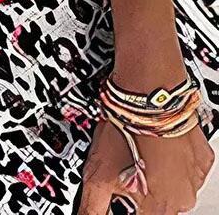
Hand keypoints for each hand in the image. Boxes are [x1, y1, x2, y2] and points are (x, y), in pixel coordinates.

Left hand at [78, 119, 214, 213]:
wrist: (147, 92)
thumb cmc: (126, 128)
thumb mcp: (98, 174)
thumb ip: (94, 206)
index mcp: (160, 206)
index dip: (129, 207)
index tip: (121, 193)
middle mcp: (183, 197)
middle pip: (158, 204)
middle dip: (142, 189)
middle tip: (126, 167)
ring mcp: (195, 176)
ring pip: (174, 187)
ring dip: (157, 175)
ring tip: (139, 152)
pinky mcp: (201, 157)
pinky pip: (186, 168)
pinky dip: (172, 161)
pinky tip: (155, 145)